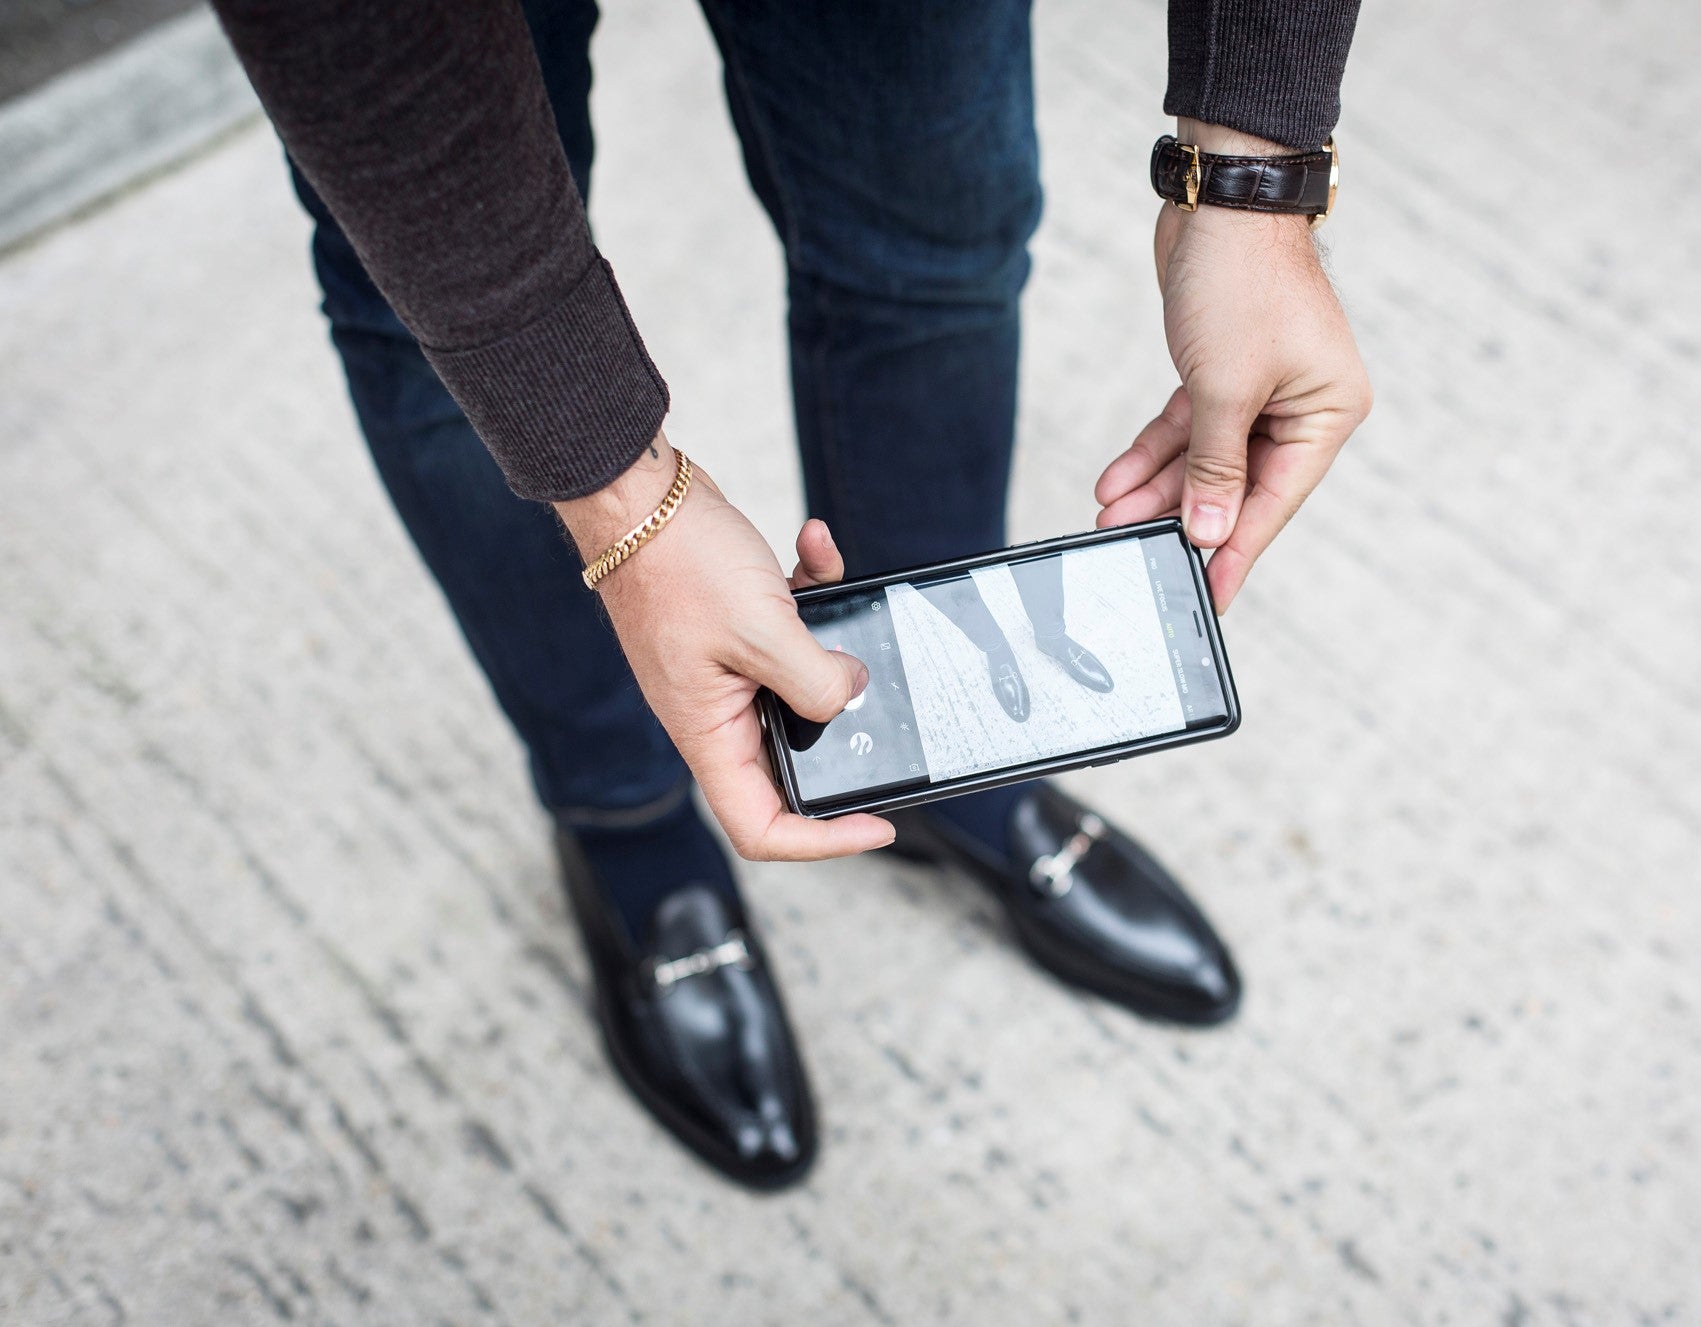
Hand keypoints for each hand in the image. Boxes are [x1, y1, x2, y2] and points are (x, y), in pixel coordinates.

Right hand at [556, 436, 892, 860]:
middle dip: (841, 727)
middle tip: (884, 707)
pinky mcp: (737, 628)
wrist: (636, 493)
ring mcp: (727, 671)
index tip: (875, 824)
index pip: (761, 827)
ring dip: (832, 641)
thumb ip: (817, 679)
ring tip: (837, 589)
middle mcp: (717, 712)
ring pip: (803, 683)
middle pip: (791, 759)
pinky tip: (815, 545)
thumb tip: (852, 693)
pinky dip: (815, 589)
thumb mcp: (763, 630)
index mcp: (709, 734)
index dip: (821, 842)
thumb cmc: (675, 562)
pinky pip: (794, 628)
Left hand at [1095, 121, 1371, 608]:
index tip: (1208, 594)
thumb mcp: (1226, 390)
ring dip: (1156, 487)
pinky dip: (1152, 450)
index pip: (1275, 501)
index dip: (1235, 550)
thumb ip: (1215, 469)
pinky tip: (1116, 480)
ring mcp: (1260, 388)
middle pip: (1235, 484)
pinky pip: (1186, 428)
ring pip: (1203, 459)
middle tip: (1134, 551)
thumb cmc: (1242, 281)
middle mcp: (1301, 404)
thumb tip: (1208, 532)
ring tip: (1109, 518)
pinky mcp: (1221, 372)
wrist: (1217, 201)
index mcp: (1327, 412)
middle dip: (1178, 514)